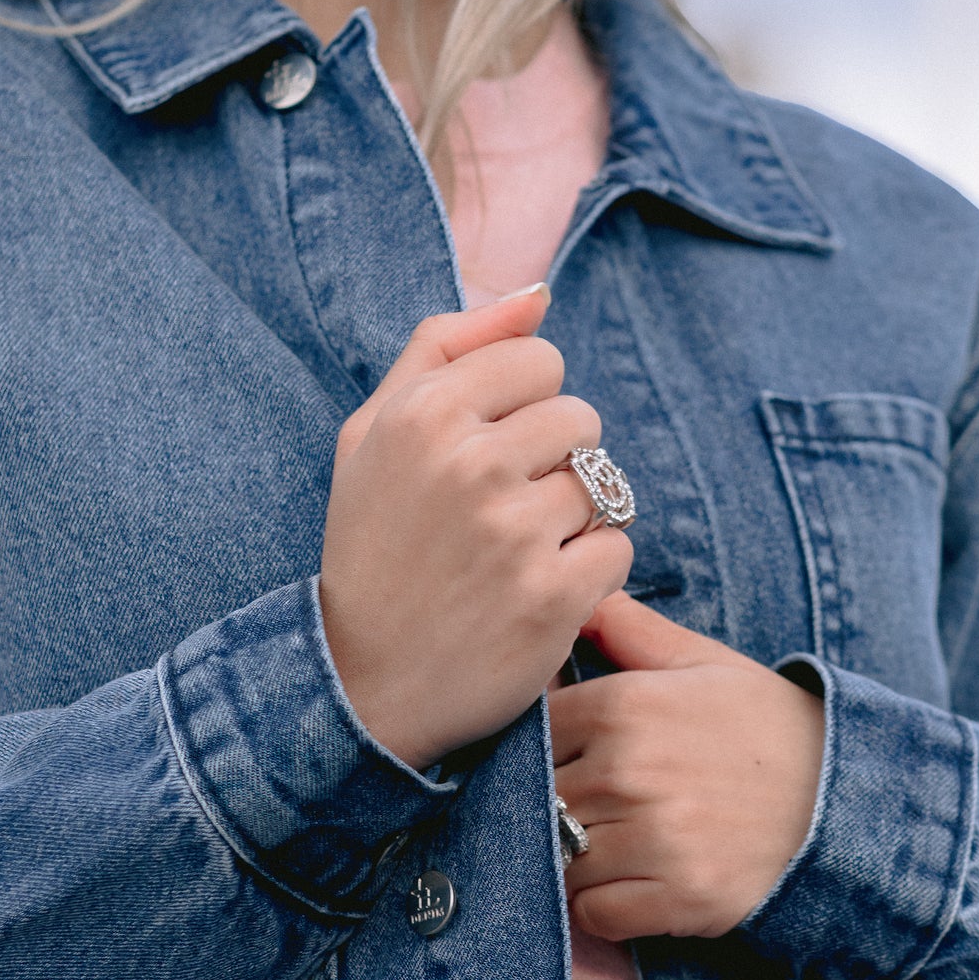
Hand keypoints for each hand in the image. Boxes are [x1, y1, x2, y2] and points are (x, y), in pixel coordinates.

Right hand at [320, 288, 632, 768]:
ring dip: (571, 522)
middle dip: (553, 464)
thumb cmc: (373, 549)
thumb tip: (535, 294)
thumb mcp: (373, 436)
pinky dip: (589, 576)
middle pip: (581, 418)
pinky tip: (536, 595)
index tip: (484, 458)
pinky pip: (618, 549)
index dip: (522, 409)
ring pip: (604, 485)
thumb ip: (446, 346)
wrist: (361, 685)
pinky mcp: (554, 597)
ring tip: (514, 558)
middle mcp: (469, 464)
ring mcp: (514, 533)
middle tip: (499, 516)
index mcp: (423, 414)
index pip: (540, 360)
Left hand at [548, 592, 824, 940]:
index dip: (553, 750)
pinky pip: (595, 912)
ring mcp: (654, 837)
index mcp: (626, 705)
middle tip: (603, 809)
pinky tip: (637, 885)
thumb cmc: (768, 729)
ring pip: (561, 859)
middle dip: (562, 806)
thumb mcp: (706, 663)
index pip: (538, 732)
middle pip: (543, 798)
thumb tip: (582, 600)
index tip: (579, 760)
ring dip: (580, 861)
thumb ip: (633, 630)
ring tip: (623, 846)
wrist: (848, 803)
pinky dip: (604, 908)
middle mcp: (630, 770)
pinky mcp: (678, 896)